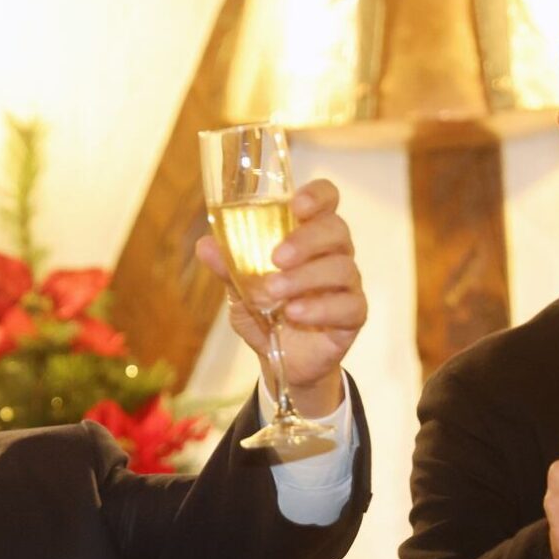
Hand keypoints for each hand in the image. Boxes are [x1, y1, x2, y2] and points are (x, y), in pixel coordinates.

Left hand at [196, 178, 366, 417]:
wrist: (280, 363)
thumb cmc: (265, 315)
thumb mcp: (240, 292)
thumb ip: (229, 268)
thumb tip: (205, 245)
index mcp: (308, 237)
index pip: (326, 201)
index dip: (318, 195)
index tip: (297, 204)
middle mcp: (333, 254)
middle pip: (336, 230)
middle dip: (306, 240)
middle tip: (276, 257)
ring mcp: (347, 284)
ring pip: (342, 268)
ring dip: (304, 278)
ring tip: (274, 293)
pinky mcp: (353, 315)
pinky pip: (349, 305)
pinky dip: (320, 308)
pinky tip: (294, 313)